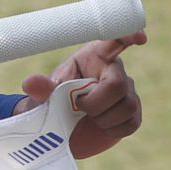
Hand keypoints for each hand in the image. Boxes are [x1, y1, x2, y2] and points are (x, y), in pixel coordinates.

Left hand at [14, 33, 145, 158]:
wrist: (60, 133)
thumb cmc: (51, 106)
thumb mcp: (42, 98)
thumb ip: (41, 90)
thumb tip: (30, 82)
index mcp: (92, 57)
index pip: (113, 41)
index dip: (128, 35)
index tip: (140, 38)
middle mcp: (113, 70)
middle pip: (118, 85)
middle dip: (95, 104)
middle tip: (79, 108)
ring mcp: (126, 90)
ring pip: (127, 105)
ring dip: (103, 119)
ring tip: (88, 117)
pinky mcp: (133, 111)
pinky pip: (131, 122)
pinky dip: (113, 129)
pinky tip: (100, 126)